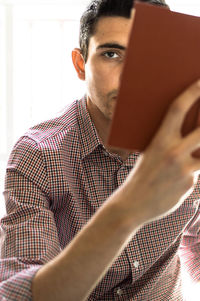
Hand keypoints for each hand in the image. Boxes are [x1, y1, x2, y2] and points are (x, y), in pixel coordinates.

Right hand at [123, 80, 199, 223]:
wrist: (133, 204)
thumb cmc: (141, 174)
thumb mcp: (149, 153)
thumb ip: (169, 141)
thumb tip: (191, 128)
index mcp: (158, 141)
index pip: (177, 109)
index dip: (192, 92)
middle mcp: (172, 153)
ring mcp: (183, 170)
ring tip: (193, 150)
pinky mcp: (189, 184)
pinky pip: (199, 169)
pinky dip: (196, 167)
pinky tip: (181, 173)